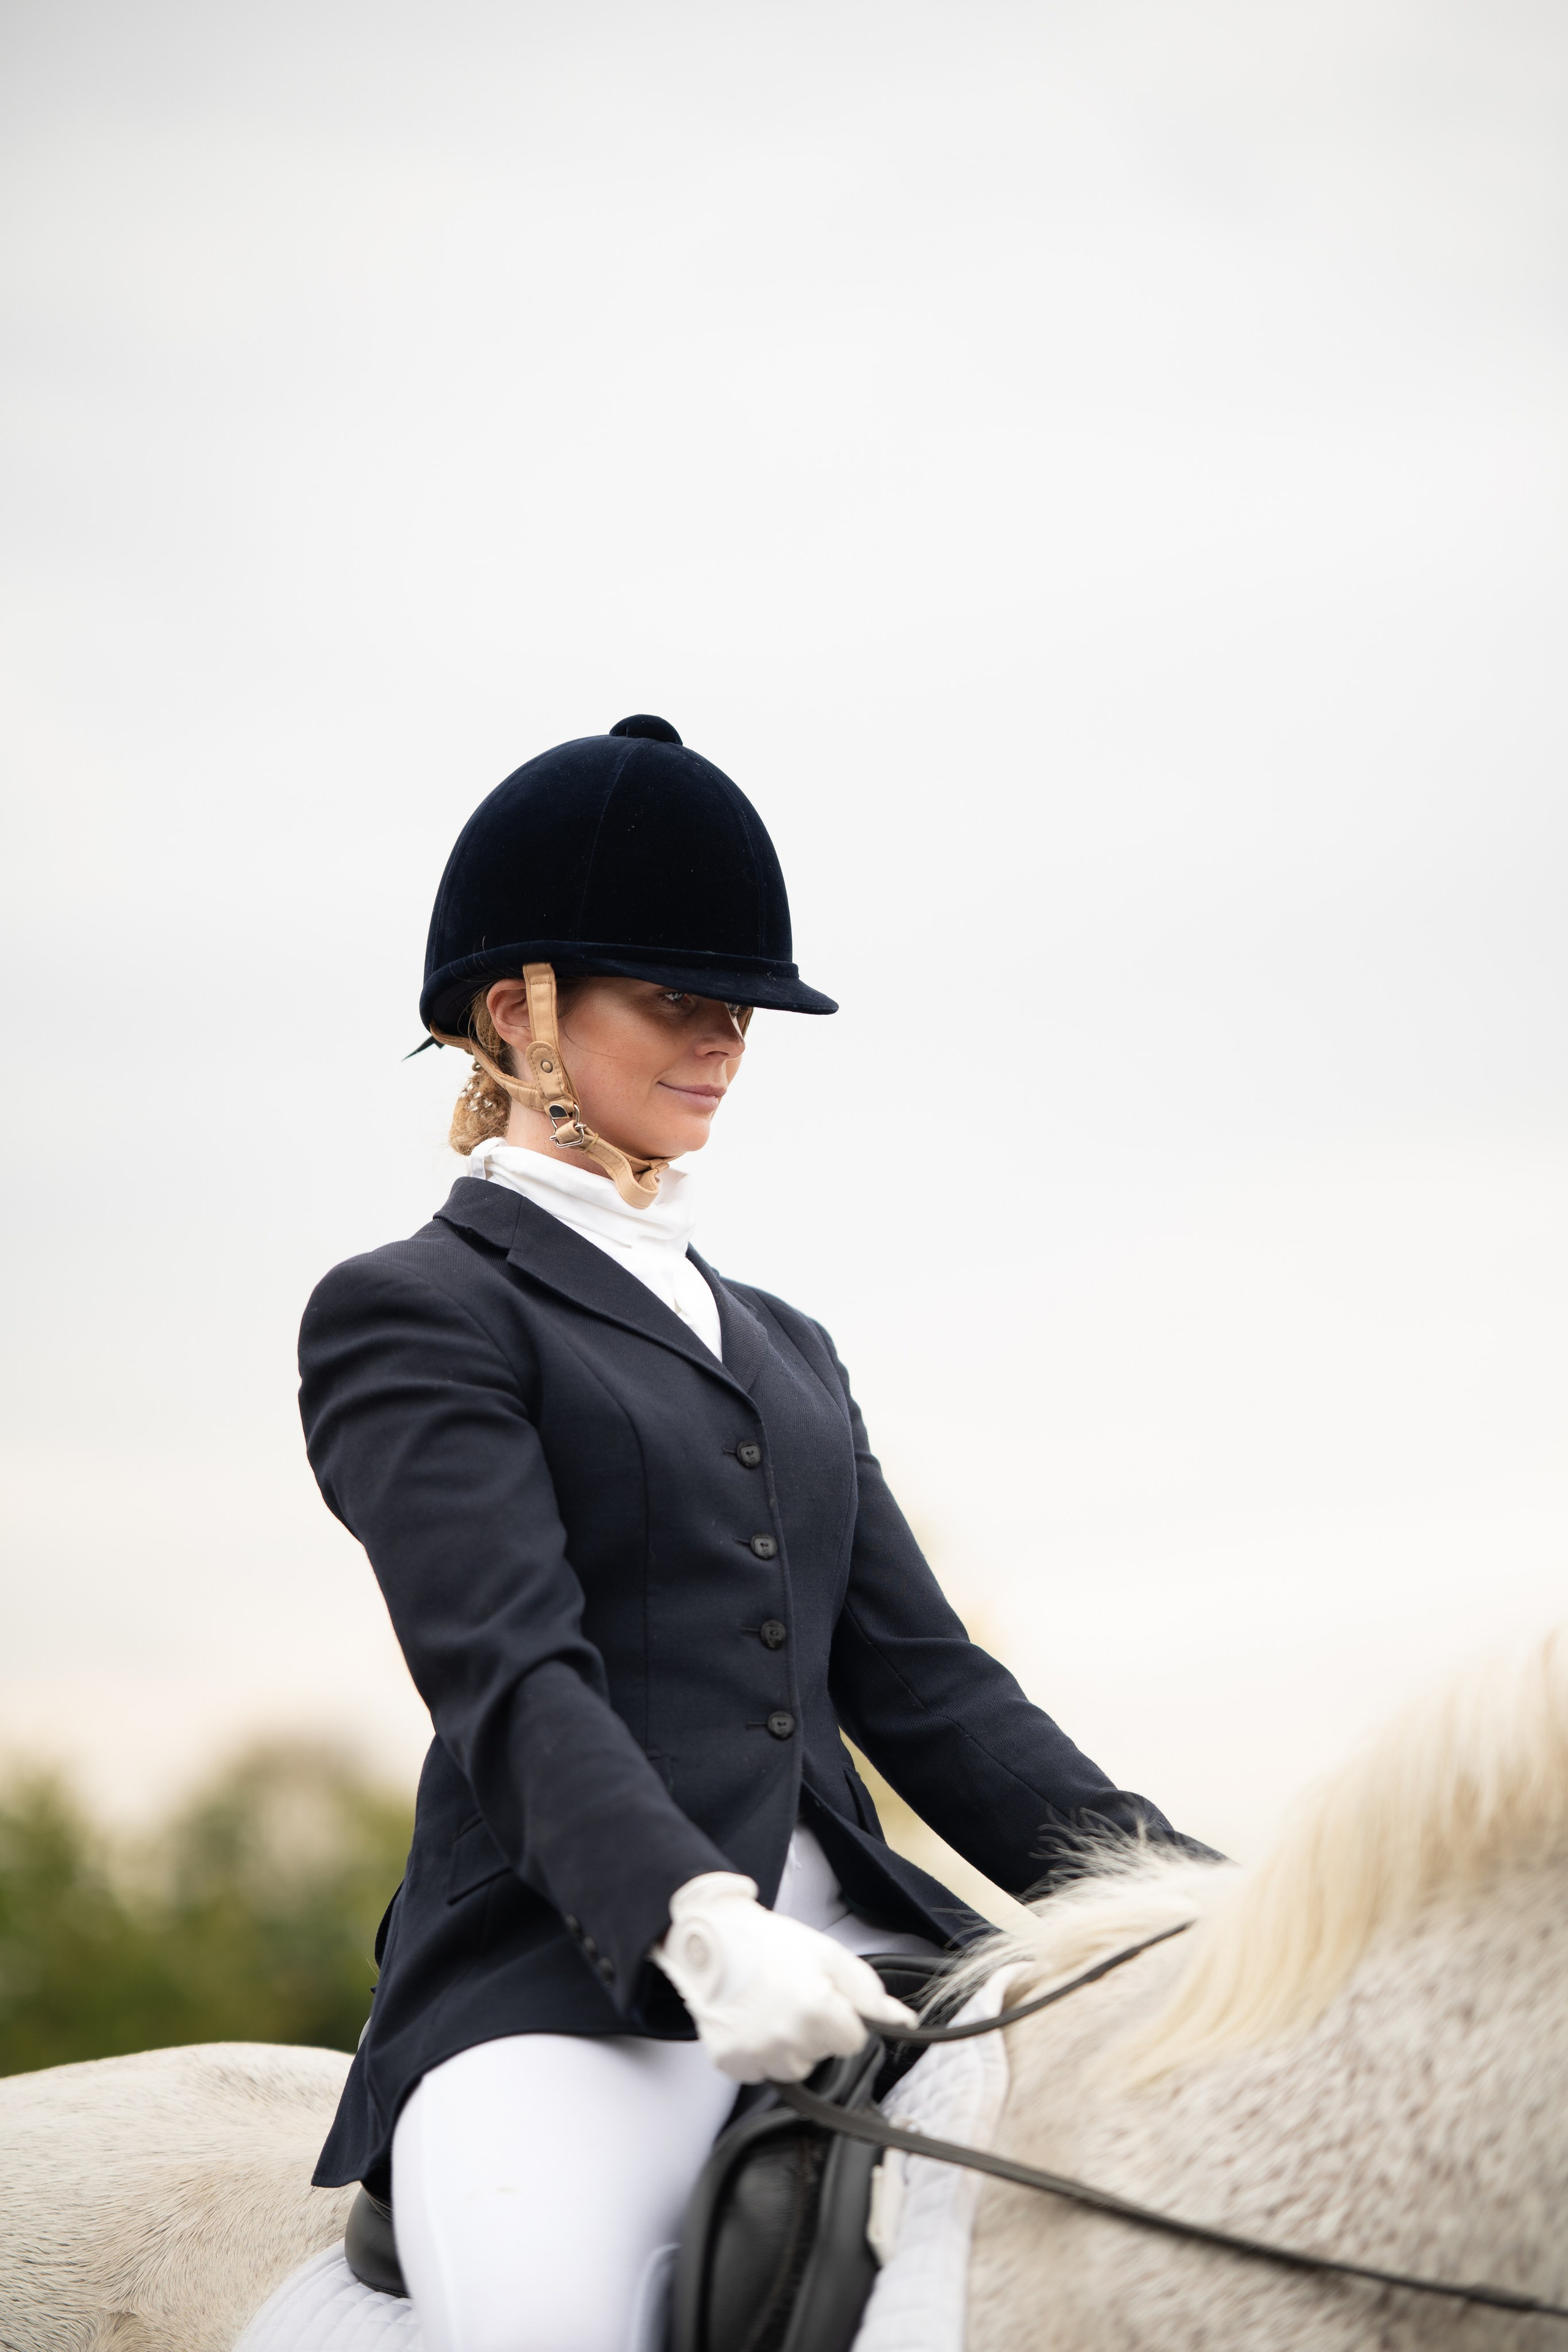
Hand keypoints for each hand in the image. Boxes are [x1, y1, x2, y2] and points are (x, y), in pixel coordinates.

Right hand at [651, 1871, 917, 2082]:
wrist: (711, 1937)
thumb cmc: (771, 1943)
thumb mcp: (829, 1956)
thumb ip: (869, 1994)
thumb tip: (905, 2022)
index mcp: (817, 2011)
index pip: (852, 2042)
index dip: (842, 2019)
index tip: (824, 1999)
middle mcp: (787, 2039)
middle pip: (821, 2057)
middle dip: (814, 2032)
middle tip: (791, 1997)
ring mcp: (755, 2054)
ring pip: (791, 2069)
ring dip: (787, 2047)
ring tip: (769, 2009)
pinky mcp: (729, 2062)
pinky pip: (758, 2072)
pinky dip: (757, 2053)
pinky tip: (750, 2021)